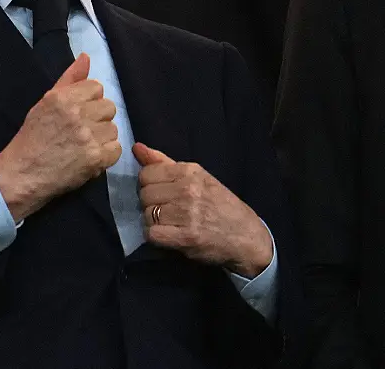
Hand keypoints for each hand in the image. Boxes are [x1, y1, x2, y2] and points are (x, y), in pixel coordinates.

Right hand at [0, 54, 121, 220]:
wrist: (22, 173)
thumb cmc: (32, 137)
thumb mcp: (45, 102)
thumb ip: (68, 80)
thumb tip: (86, 57)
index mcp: (62, 98)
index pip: (96, 87)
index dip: (89, 101)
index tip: (79, 113)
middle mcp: (77, 114)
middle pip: (108, 107)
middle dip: (98, 118)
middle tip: (81, 131)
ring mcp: (88, 137)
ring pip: (113, 128)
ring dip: (102, 137)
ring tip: (84, 145)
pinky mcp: (96, 158)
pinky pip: (116, 149)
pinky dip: (106, 155)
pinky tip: (90, 157)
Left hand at [134, 143, 272, 277]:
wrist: (247, 237)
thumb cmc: (222, 205)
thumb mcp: (199, 178)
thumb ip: (165, 163)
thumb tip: (137, 148)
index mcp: (190, 171)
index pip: (146, 174)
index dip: (149, 185)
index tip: (161, 193)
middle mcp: (187, 189)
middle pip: (145, 195)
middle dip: (151, 204)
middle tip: (167, 211)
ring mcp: (187, 213)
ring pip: (147, 214)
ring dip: (154, 222)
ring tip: (170, 223)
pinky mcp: (186, 237)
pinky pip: (152, 234)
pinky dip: (156, 237)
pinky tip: (169, 236)